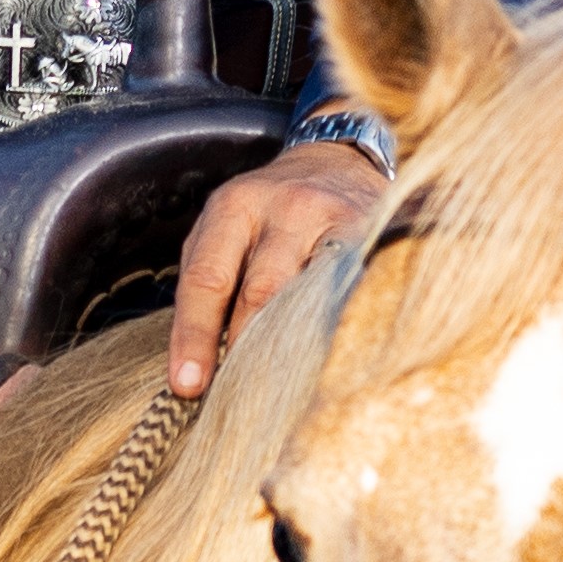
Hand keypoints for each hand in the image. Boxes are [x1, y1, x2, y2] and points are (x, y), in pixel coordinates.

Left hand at [166, 142, 388, 401]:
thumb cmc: (270, 211)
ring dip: (294, 348)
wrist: (337, 159)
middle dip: (246, 352)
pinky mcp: (374, 233)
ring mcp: (333, 218)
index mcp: (232, 208)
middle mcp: (282, 208)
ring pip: (310, 295)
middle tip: (238, 402)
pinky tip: (332, 359)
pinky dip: (339, 326)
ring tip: (283, 393)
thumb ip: (210, 284)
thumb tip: (194, 367)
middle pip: (261, 293)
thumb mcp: (227, 229)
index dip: (194, 337)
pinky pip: (353, 288)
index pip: (208, 279)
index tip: (188, 386)